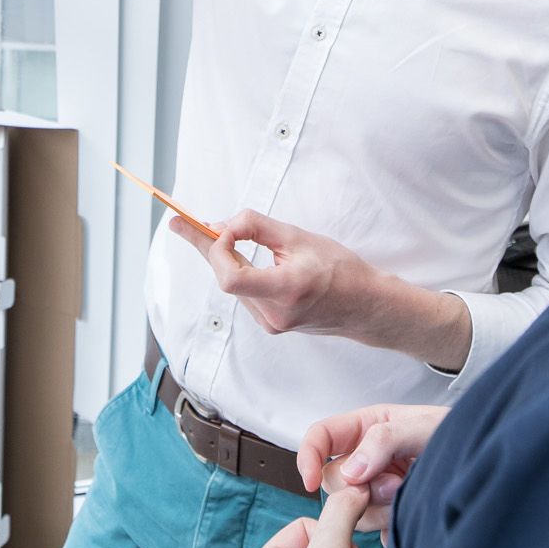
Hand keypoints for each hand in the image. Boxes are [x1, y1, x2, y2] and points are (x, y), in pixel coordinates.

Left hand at [169, 209, 384, 338]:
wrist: (366, 305)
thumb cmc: (340, 269)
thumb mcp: (299, 238)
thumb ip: (256, 228)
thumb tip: (218, 225)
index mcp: (287, 289)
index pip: (232, 277)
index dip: (215, 250)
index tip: (210, 226)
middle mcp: (275, 313)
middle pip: (226, 278)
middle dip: (208, 247)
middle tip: (182, 223)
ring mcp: (272, 324)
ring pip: (232, 285)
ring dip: (224, 259)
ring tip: (219, 234)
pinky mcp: (271, 325)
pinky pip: (243, 294)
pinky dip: (238, 271)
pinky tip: (241, 257)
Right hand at [297, 402, 448, 534]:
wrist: (485, 460)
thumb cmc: (457, 432)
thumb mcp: (422, 425)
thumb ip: (384, 440)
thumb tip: (353, 472)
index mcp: (364, 428)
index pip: (320, 437)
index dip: (307, 456)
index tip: (309, 481)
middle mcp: (366, 459)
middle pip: (334, 480)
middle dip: (360, 486)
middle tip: (395, 482)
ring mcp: (377, 489)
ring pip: (351, 509)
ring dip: (378, 507)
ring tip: (409, 493)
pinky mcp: (390, 517)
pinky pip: (376, 530)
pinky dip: (391, 526)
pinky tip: (412, 512)